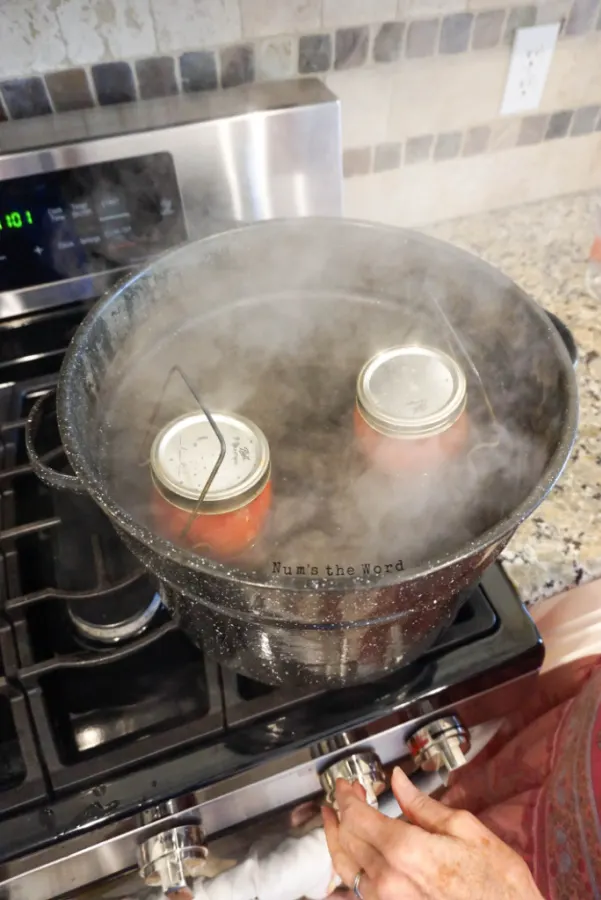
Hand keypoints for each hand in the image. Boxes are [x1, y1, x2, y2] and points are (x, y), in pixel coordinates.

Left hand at [322, 767, 543, 899]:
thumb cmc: (499, 884)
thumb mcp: (466, 830)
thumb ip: (422, 806)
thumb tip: (397, 781)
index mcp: (405, 850)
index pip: (356, 816)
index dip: (345, 796)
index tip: (344, 784)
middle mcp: (388, 881)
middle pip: (347, 840)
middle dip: (342, 813)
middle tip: (347, 796)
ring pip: (346, 869)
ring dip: (339, 841)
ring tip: (338, 822)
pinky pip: (361, 892)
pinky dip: (351, 870)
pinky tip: (355, 858)